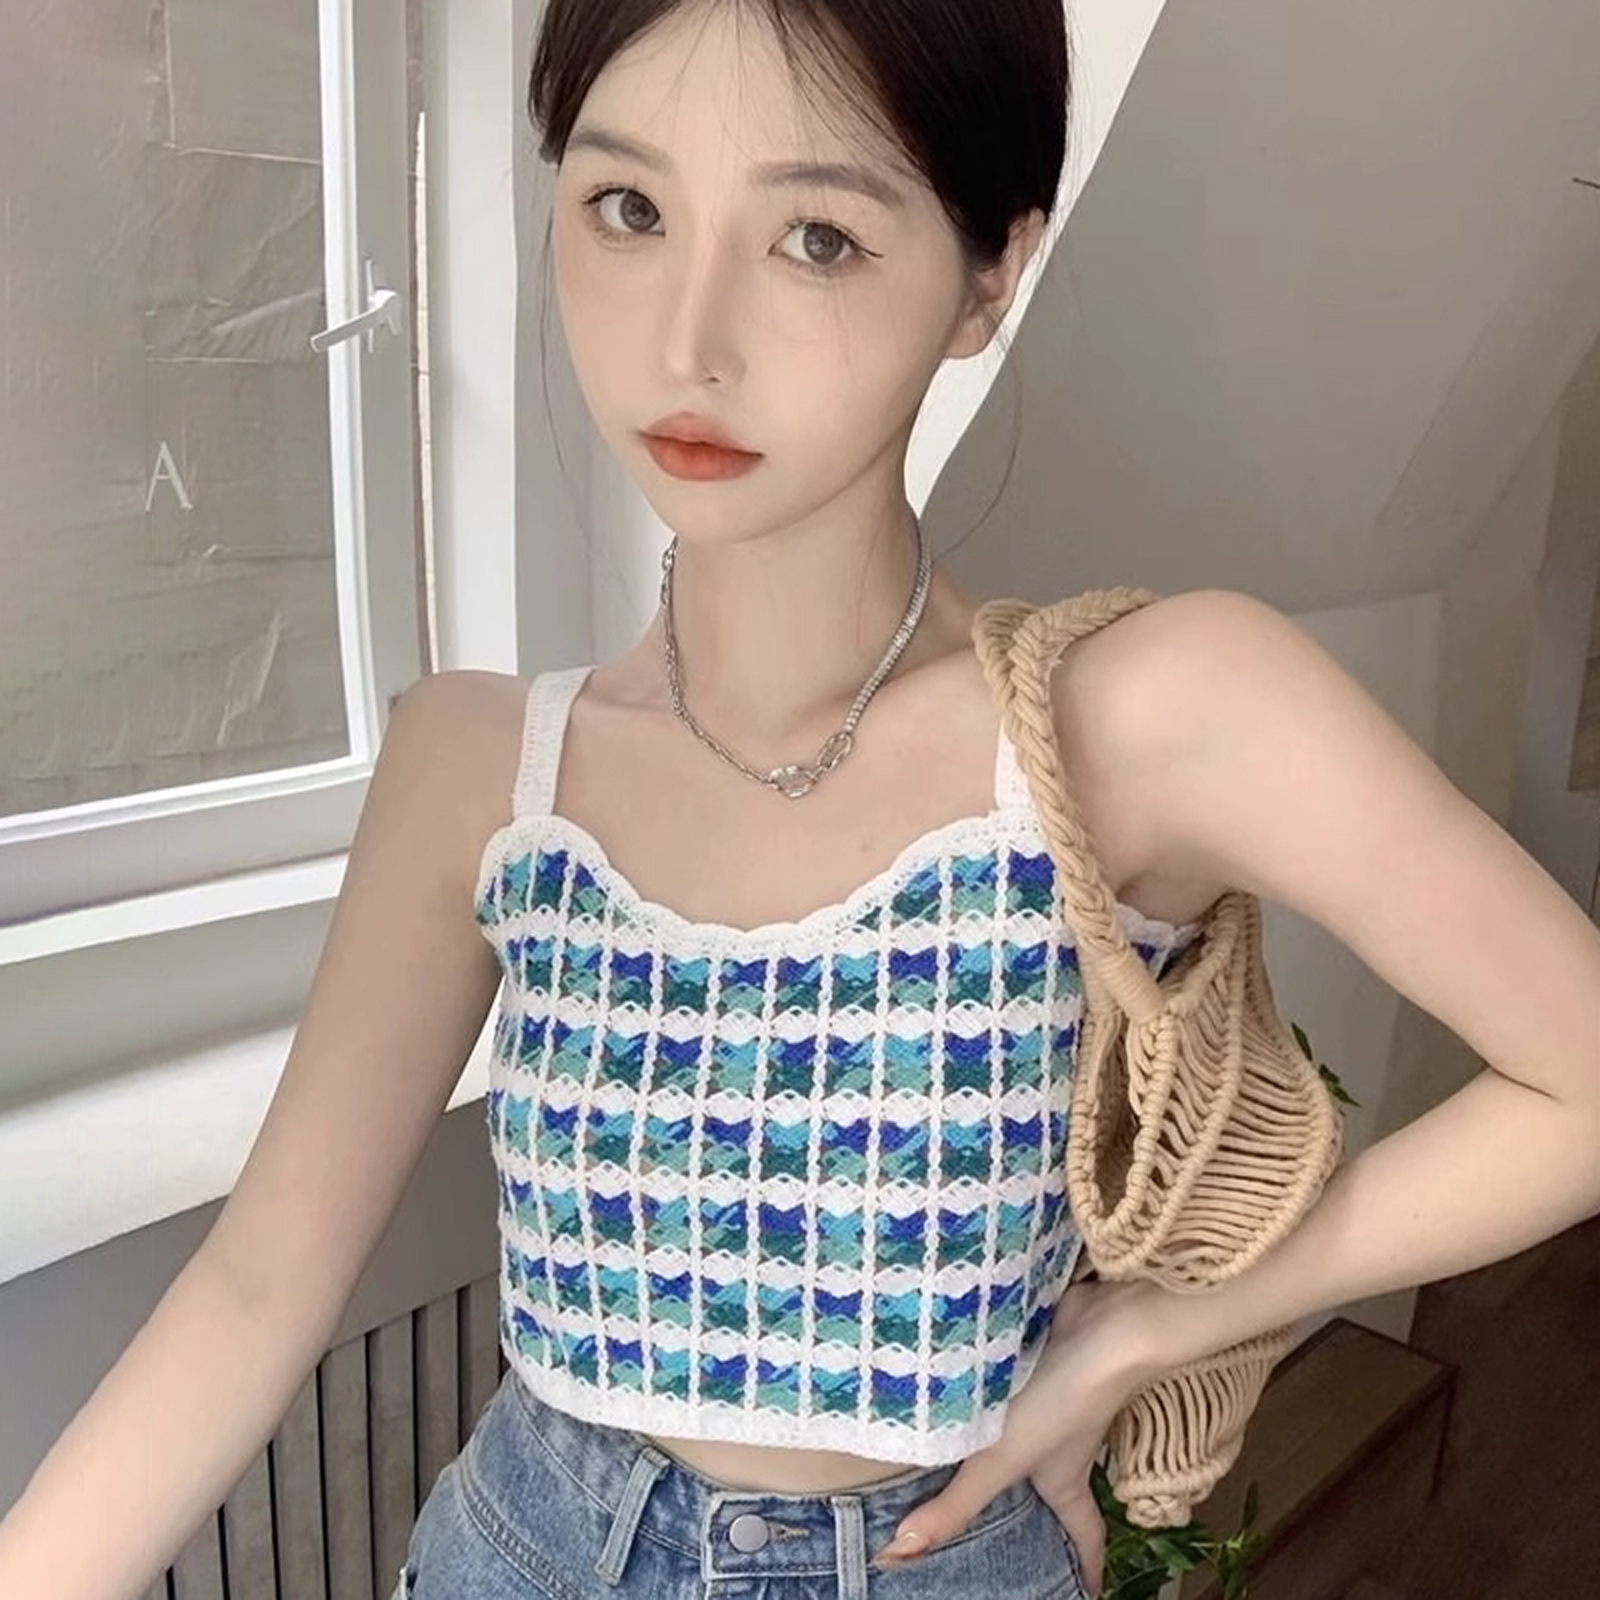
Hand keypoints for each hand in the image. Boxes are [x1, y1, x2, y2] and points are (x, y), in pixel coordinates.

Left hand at [869, 1278, 1153, 1596]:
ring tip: (956, 1453)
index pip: (1084, 1537)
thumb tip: (900, 1556)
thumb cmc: (1061, 1402)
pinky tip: (950, 1385)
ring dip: (1000, 1442)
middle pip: (1053, 1488)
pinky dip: (986, 1389)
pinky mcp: (1036, 1361)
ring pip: (1027, 1435)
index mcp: (1063, 1480)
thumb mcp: (1004, 1459)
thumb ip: (957, 1503)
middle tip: (1004, 1525)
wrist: (1099, 1325)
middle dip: (1036, 1507)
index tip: (1087, 1594)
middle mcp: (1061, 1445)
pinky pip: (1008, 1386)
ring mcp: (1051, 1400)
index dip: (1087, 1568)